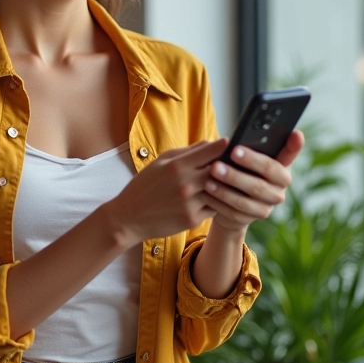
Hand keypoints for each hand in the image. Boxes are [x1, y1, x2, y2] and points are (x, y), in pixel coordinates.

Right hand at [107, 139, 229, 247]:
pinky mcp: (193, 219)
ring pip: (220, 191)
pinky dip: (215, 202)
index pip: (209, 151)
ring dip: (223, 186)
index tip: (231, 143)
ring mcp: (191, 203)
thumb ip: (187, 152)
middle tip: (232, 164)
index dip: (223, 146)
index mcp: (177, 166)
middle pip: (220, 171)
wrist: (130, 216)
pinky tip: (212, 198)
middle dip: (226, 167)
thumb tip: (210, 143)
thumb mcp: (161, 162)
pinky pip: (214, 208)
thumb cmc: (146, 185)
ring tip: (226, 181)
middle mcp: (186, 184)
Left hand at [203, 130, 304, 232]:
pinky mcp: (252, 218)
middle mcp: (279, 188)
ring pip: (246, 199)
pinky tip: (207, 193)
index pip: (290, 154)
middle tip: (218, 164)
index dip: (294, 145)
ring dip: (226, 189)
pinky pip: (235, 212)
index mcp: (280, 168)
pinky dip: (219, 202)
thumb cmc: (238, 169)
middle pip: (262, 179)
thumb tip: (233, 139)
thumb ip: (246, 148)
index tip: (295, 133)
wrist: (230, 200)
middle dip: (239, 171)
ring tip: (209, 178)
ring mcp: (267, 206)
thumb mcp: (243, 158)